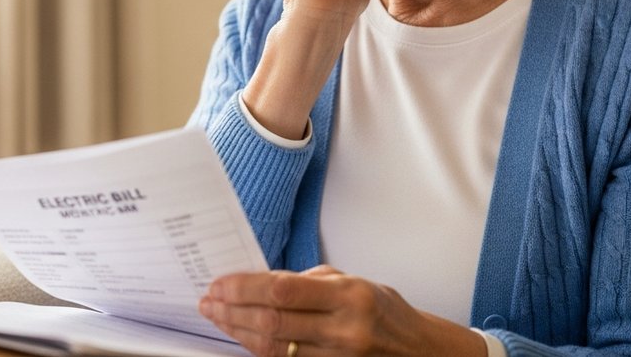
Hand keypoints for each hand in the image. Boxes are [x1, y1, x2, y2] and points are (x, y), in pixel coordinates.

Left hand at [198, 266, 486, 356]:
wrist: (422, 353)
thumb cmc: (387, 313)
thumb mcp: (356, 282)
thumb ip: (311, 281)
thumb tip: (264, 280)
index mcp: (350, 296)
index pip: (283, 290)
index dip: (244, 287)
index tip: (220, 283)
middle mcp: (344, 330)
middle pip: (272, 321)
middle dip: (232, 310)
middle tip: (208, 301)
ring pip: (273, 348)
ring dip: (238, 332)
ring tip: (217, 317)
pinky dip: (258, 350)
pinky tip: (242, 337)